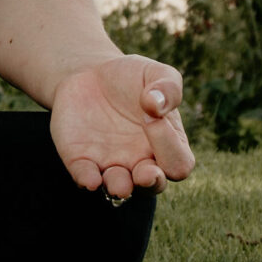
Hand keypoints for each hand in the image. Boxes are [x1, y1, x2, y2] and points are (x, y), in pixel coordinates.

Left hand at [49, 55, 194, 199]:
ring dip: (120, 188)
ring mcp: (112, 164)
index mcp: (167, 144)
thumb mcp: (155, 73)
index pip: (178, 162)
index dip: (169, 146)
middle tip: (146, 173)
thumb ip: (168, 87)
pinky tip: (90, 178)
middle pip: (153, 185)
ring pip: (119, 188)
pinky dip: (88, 181)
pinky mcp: (83, 160)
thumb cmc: (131, 78)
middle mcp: (142, 161)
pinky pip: (86, 178)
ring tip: (119, 184)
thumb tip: (156, 104)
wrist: (89, 75)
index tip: (152, 116)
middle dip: (151, 183)